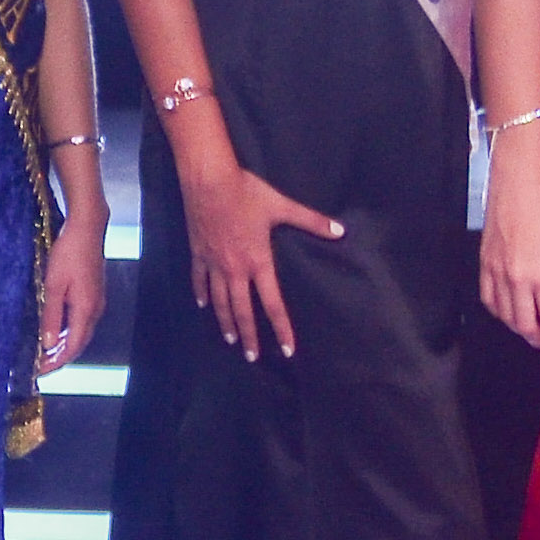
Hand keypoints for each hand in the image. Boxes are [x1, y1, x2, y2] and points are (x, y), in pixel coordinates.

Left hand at [39, 207, 108, 372]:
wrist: (87, 229)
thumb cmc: (69, 254)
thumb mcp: (53, 285)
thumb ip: (50, 315)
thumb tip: (47, 344)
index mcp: (86, 310)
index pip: (72, 347)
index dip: (57, 362)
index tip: (40, 371)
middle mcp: (95, 310)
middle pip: (79, 343)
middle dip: (60, 357)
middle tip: (39, 366)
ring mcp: (97, 302)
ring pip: (80, 333)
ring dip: (63, 345)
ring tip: (44, 353)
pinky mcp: (93, 294)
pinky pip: (81, 321)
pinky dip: (68, 332)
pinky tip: (55, 331)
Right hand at [181, 144, 343, 360]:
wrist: (209, 181)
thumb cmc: (247, 193)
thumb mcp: (282, 206)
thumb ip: (311, 221)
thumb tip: (341, 230)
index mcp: (258, 262)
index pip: (273, 303)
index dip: (282, 328)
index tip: (287, 350)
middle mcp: (235, 270)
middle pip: (242, 311)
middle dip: (249, 336)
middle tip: (252, 357)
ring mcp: (214, 264)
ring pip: (219, 301)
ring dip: (225, 322)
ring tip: (230, 340)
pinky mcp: (198, 253)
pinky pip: (199, 280)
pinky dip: (202, 295)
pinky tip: (203, 305)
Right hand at [479, 140, 539, 361]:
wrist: (515, 189)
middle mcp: (516, 278)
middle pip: (525, 325)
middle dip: (539, 340)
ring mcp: (496, 273)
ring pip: (505, 316)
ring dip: (519, 328)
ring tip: (531, 330)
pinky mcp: (483, 266)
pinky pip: (488, 300)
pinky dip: (500, 313)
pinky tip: (509, 313)